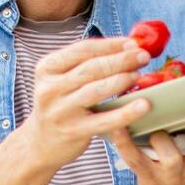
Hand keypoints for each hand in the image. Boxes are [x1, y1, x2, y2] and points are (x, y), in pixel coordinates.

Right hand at [24, 37, 153, 168]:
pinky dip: (126, 112)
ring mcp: (60, 110)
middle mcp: (50, 88)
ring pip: (96, 90)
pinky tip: (143, 105)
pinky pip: (104, 120)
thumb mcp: (63, 79)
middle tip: (143, 56)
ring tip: (139, 76)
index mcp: (48, 67)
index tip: (132, 43)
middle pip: (91, 68)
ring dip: (121, 80)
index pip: (83, 49)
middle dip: (121, 59)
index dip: (111, 44)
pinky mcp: (73, 131)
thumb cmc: (61, 104)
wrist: (41, 142)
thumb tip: (128, 47)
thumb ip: (87, 63)